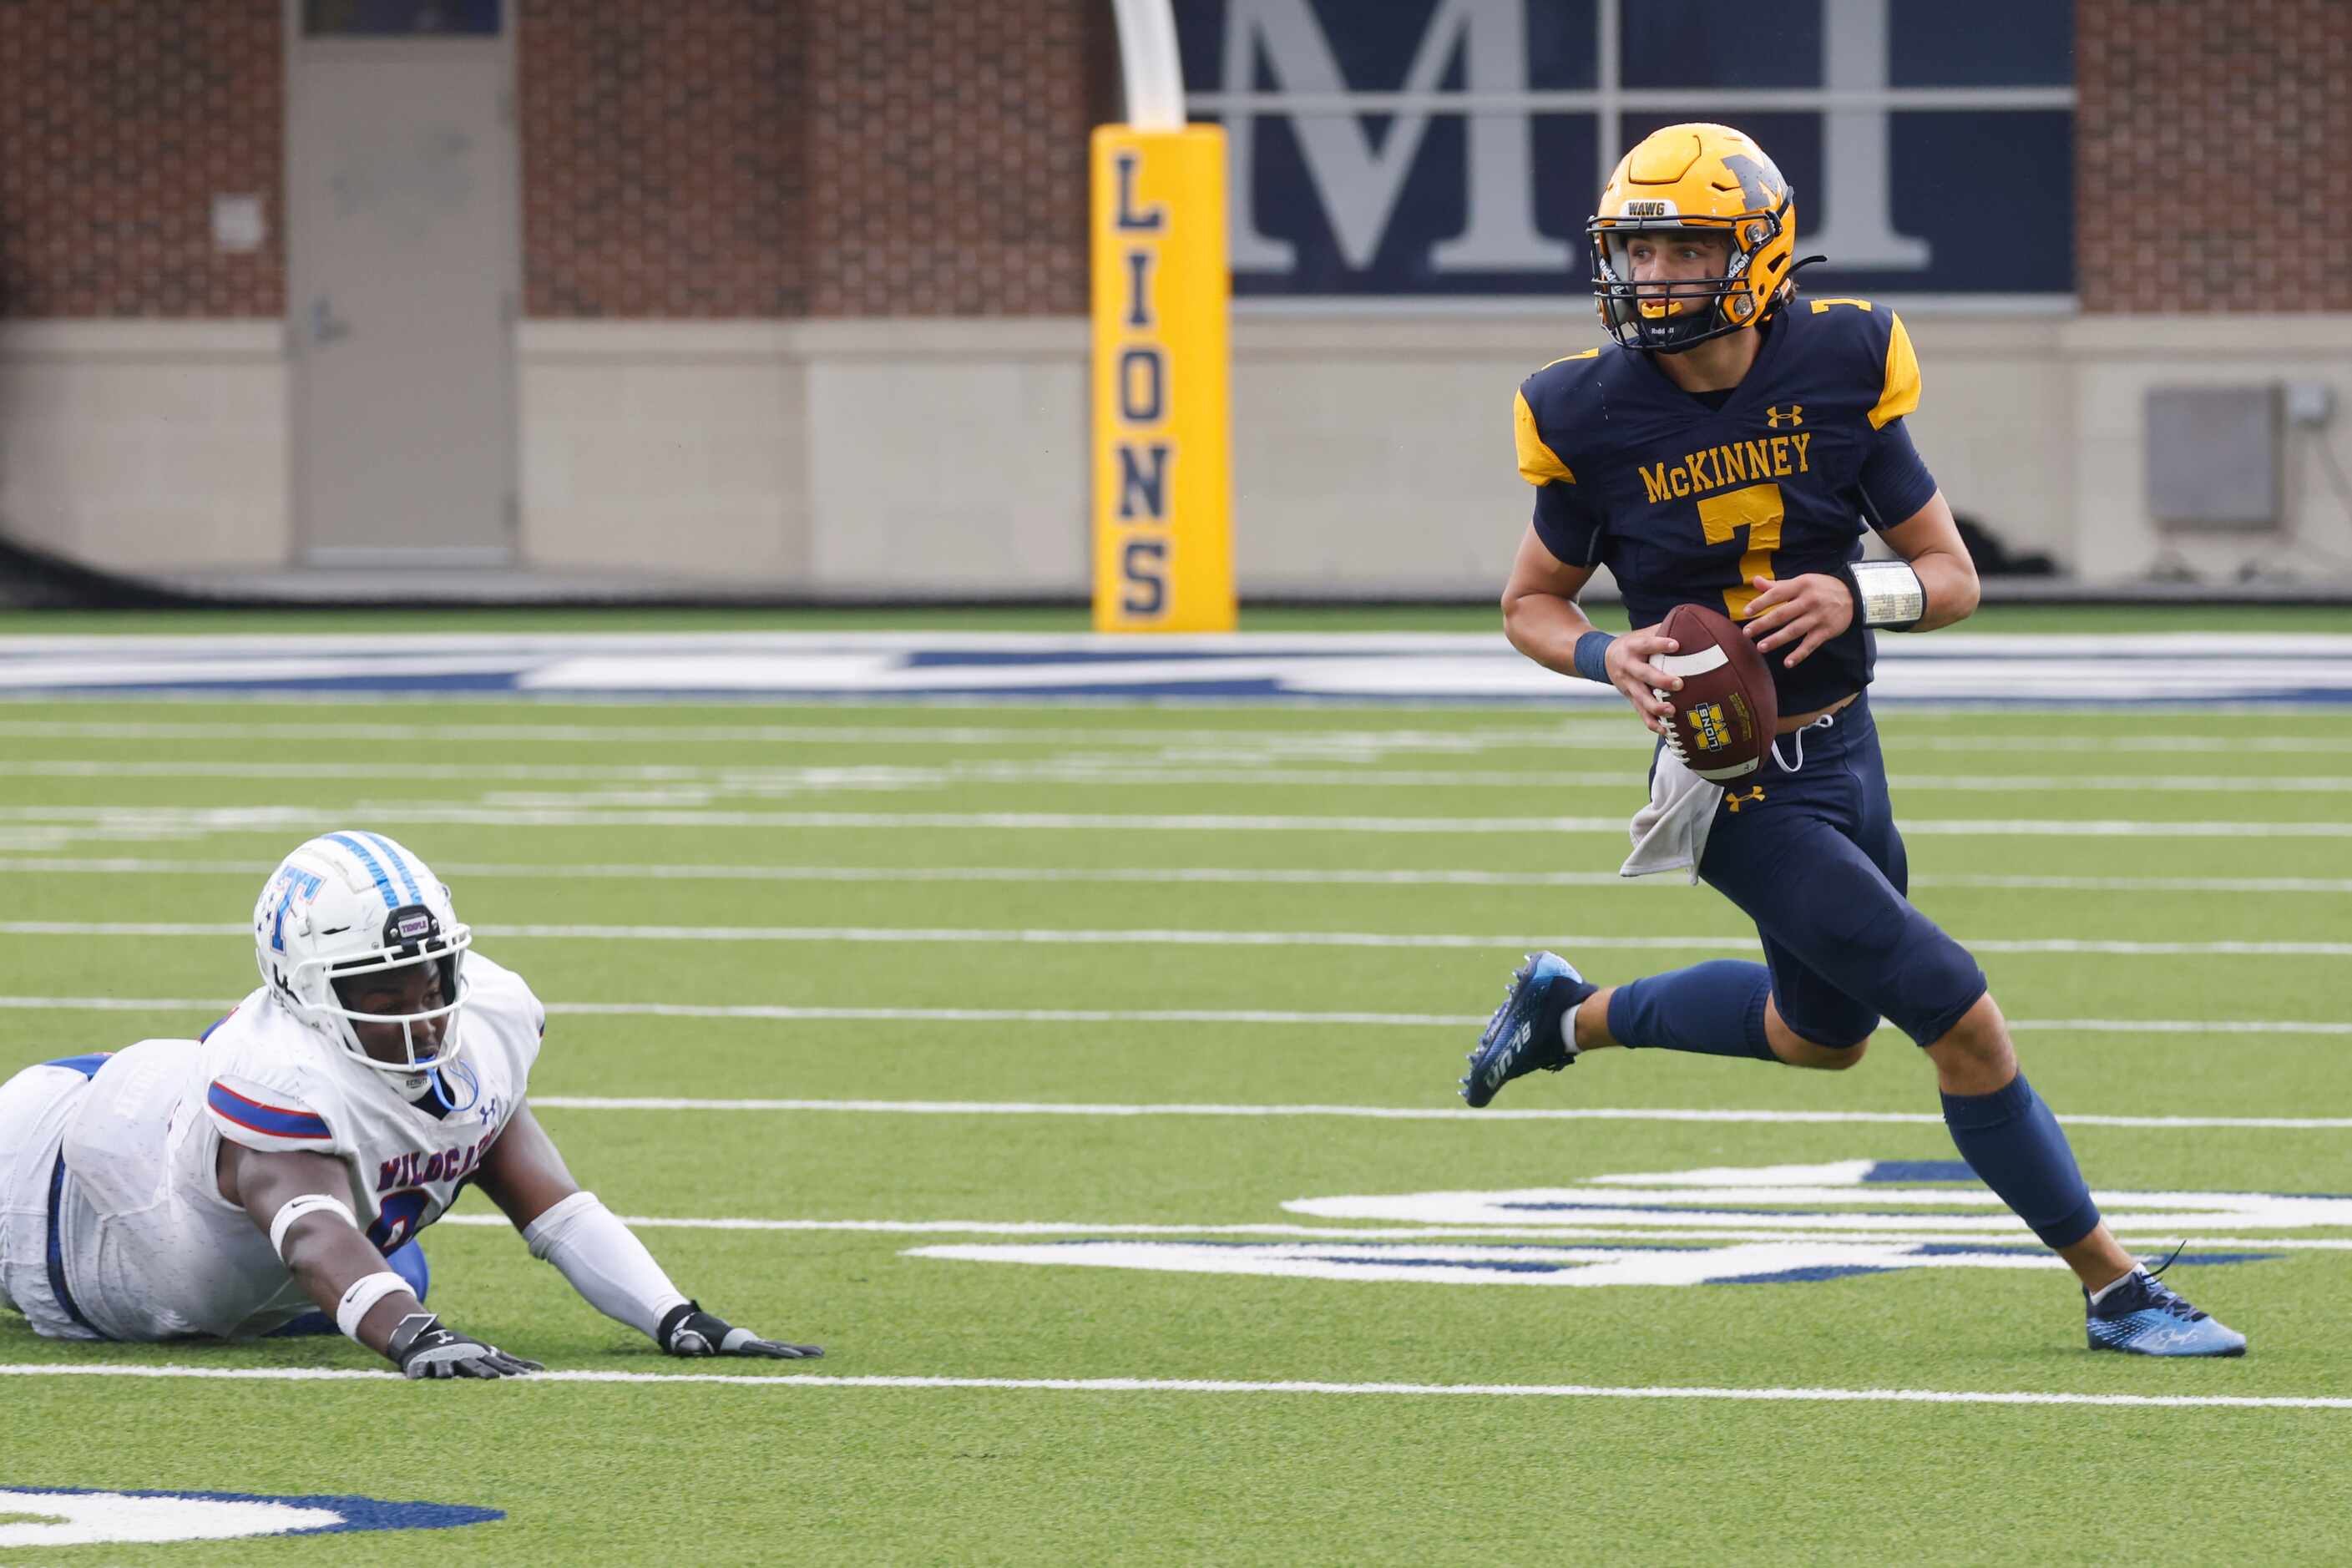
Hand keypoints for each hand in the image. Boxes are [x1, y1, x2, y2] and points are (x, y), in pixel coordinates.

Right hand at [387, 1313, 542, 1379]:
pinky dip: (418, 1372)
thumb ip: (511, 1362)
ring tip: (448, 1376)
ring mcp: (441, 1361)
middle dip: (481, 1372)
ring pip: (445, 1367)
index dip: (508, 1371)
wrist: (429, 1336)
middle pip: (472, 1366)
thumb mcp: (487, 1353)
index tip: (523, 1378)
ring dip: (447, 1371)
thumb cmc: (465, 1351)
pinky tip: (417, 1377)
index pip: (496, 1365)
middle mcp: (461, 1358)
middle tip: (492, 1378)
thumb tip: (541, 1368)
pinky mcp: (421, 1364)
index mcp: (478, 1357)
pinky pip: (419, 1369)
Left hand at [659, 1300, 822, 1359]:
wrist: (693, 1325)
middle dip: (798, 1351)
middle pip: (778, 1346)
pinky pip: (775, 1350)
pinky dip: (791, 1352)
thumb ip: (688, 1346)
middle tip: (818, 1355)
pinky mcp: (753, 1346)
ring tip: (820, 1354)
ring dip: (800, 1351)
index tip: (793, 1355)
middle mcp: (750, 1340)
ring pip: (780, 1347)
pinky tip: (805, 1355)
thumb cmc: (690, 1338)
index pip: (761, 1348)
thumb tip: (687, 1348)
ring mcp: (753, 1342)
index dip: (777, 1351)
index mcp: (739, 1342)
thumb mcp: (688, 1343)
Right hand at [1603, 624, 1683, 736]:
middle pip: (1644, 674)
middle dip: (1661, 681)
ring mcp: (1628, 685)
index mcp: (1633, 647)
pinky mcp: (1631, 699)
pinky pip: (1641, 713)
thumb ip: (1664, 630)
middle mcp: (1628, 667)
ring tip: (1672, 711)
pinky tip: (1665, 731)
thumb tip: (1694, 624)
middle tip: (1680, 684)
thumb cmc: (1635, 644)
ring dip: (1656, 706)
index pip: (1647, 644)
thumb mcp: (1643, 633)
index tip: (1676, 645)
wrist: (1605, 658)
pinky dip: (1652, 723)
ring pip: (1641, 698)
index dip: (1660, 644)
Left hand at [1741, 573, 1852, 666]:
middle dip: (1762, 624)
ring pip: (1793, 630)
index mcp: (1801, 585)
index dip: (1760, 603)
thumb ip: (1777, 585)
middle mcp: (1809, 601)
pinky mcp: (1826, 631)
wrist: (1855, 595)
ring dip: (1776, 640)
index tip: (1745, 612)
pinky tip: (1787, 663)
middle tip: (1746, 633)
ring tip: (1761, 647)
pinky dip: (1799, 654)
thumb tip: (1755, 580)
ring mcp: (1818, 617)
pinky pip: (1810, 645)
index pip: (1776, 594)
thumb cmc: (1821, 588)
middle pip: (1782, 614)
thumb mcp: (1802, 582)